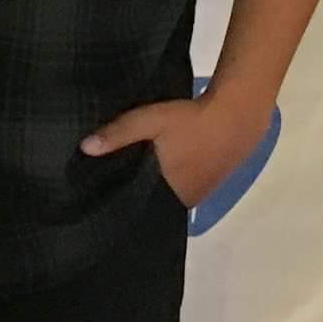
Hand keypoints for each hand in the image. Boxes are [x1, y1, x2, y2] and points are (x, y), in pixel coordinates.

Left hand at [79, 91, 268, 208]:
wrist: (238, 113)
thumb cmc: (192, 121)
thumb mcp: (150, 121)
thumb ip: (119, 134)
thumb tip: (84, 149)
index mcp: (171, 194)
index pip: (138, 208)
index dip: (120, 202)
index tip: (96, 197)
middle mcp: (185, 201)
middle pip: (151, 202)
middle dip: (132, 192)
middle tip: (103, 181)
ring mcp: (200, 192)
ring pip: (166, 193)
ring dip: (151, 184)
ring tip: (123, 172)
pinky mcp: (209, 180)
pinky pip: (180, 185)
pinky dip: (167, 177)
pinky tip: (154, 164)